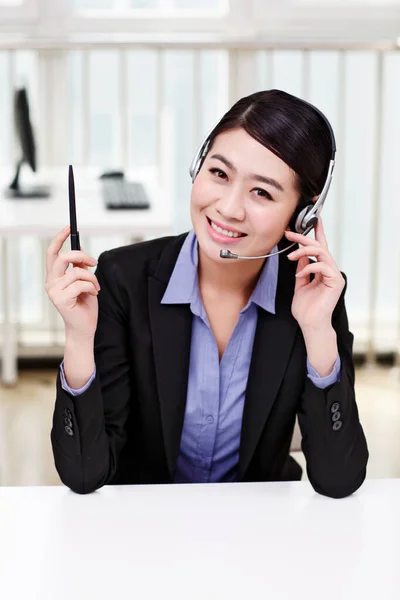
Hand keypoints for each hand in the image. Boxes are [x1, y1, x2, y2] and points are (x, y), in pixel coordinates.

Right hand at [45, 225, 99, 339]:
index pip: (52, 253)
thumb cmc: (84, 305)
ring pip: (76, 272)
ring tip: (95, 287)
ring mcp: (54, 291)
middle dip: (81, 256)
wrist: (84, 327)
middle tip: (93, 262)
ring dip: (92, 278)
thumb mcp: (84, 281)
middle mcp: (51, 282)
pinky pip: (81, 284)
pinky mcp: (61, 299)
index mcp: (54, 277)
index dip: (59, 239)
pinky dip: (92, 286)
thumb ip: (80, 267)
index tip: (68, 227)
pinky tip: (93, 294)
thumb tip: (81, 251)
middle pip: (62, 257)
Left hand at [285, 217, 344, 331]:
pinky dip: (309, 267)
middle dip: (303, 237)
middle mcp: (330, 270)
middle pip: (319, 246)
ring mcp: (334, 275)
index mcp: (322, 269)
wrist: (310, 324)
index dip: (317, 232)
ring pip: (322, 253)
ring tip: (291, 257)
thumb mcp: (300, 284)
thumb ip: (302, 269)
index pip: (320, 246)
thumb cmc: (306, 308)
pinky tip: (300, 275)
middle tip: (289, 234)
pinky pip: (322, 266)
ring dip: (304, 251)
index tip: (312, 218)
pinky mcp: (336, 281)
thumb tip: (300, 255)